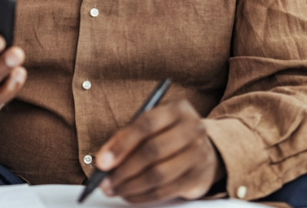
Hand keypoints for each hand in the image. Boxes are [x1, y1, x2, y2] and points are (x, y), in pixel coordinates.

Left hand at [94, 100, 225, 203]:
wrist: (204, 151)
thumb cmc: (168, 136)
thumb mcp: (149, 128)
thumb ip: (125, 138)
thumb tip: (103, 161)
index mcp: (177, 109)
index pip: (147, 125)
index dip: (122, 145)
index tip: (102, 163)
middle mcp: (193, 129)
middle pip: (153, 151)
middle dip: (124, 170)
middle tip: (105, 182)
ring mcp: (199, 154)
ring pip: (159, 174)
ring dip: (131, 186)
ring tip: (115, 190)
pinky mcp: (199, 178)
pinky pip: (166, 191)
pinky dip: (143, 196)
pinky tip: (130, 195)